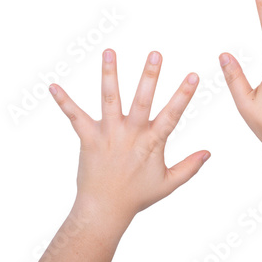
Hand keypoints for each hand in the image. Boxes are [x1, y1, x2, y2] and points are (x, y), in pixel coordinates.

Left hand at [49, 49, 209, 226]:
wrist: (104, 209)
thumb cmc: (137, 196)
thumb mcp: (168, 184)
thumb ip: (190, 167)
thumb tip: (209, 153)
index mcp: (152, 143)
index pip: (172, 114)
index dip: (184, 95)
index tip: (194, 75)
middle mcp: (131, 134)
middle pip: (142, 100)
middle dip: (149, 76)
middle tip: (155, 53)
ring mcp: (109, 134)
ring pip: (110, 99)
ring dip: (109, 74)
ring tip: (109, 51)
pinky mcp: (89, 138)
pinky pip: (75, 116)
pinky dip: (64, 102)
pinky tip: (52, 86)